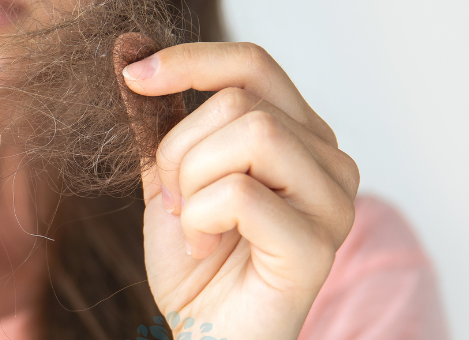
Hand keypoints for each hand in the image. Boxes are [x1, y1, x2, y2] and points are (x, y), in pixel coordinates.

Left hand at [117, 38, 359, 338]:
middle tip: (174, 200)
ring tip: (194, 224)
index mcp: (300, 136)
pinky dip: (201, 220)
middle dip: (181, 148)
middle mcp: (329, 161)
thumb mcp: (173, 179)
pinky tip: (204, 248)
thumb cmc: (196, 262)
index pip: (253, 66)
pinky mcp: (318, 244)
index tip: (136, 76)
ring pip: (250, 135)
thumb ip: (167, 127)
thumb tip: (136, 62)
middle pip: (241, 100)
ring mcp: (332, 201)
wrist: (206, 331)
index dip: (191, 61)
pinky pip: (240, 194)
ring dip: (193, 182)